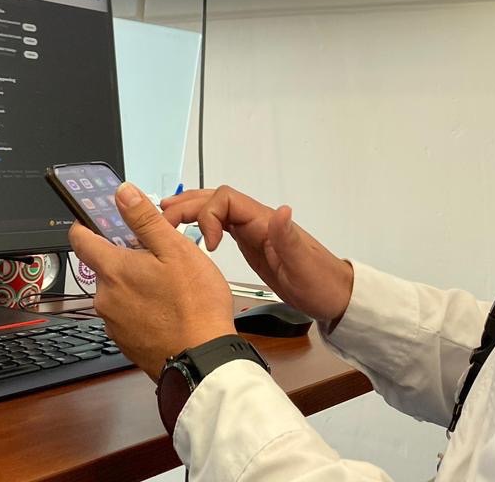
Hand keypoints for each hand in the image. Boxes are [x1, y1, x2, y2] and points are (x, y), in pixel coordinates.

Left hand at [70, 182, 235, 381]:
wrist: (202, 358)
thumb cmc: (195, 304)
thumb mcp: (175, 249)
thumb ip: (144, 220)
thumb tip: (122, 194)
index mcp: (113, 270)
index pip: (80, 238)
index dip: (87, 224)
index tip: (99, 219)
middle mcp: (105, 297)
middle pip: (104, 265)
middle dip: (125, 256)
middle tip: (159, 255)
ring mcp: (113, 322)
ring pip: (117, 290)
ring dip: (135, 282)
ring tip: (169, 284)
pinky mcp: (125, 341)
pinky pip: (127, 313)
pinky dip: (141, 306)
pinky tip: (167, 307)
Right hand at [160, 185, 353, 325]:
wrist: (333, 295)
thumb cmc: (319, 283)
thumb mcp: (303, 266)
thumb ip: (289, 238)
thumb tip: (281, 210)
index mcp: (265, 222)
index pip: (225, 200)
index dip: (206, 215)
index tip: (206, 246)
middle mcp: (257, 221)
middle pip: (215, 200)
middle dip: (187, 206)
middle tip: (161, 222)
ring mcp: (253, 231)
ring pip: (215, 210)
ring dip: (189, 211)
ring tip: (163, 220)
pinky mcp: (250, 244)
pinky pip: (221, 226)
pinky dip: (201, 225)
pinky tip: (187, 236)